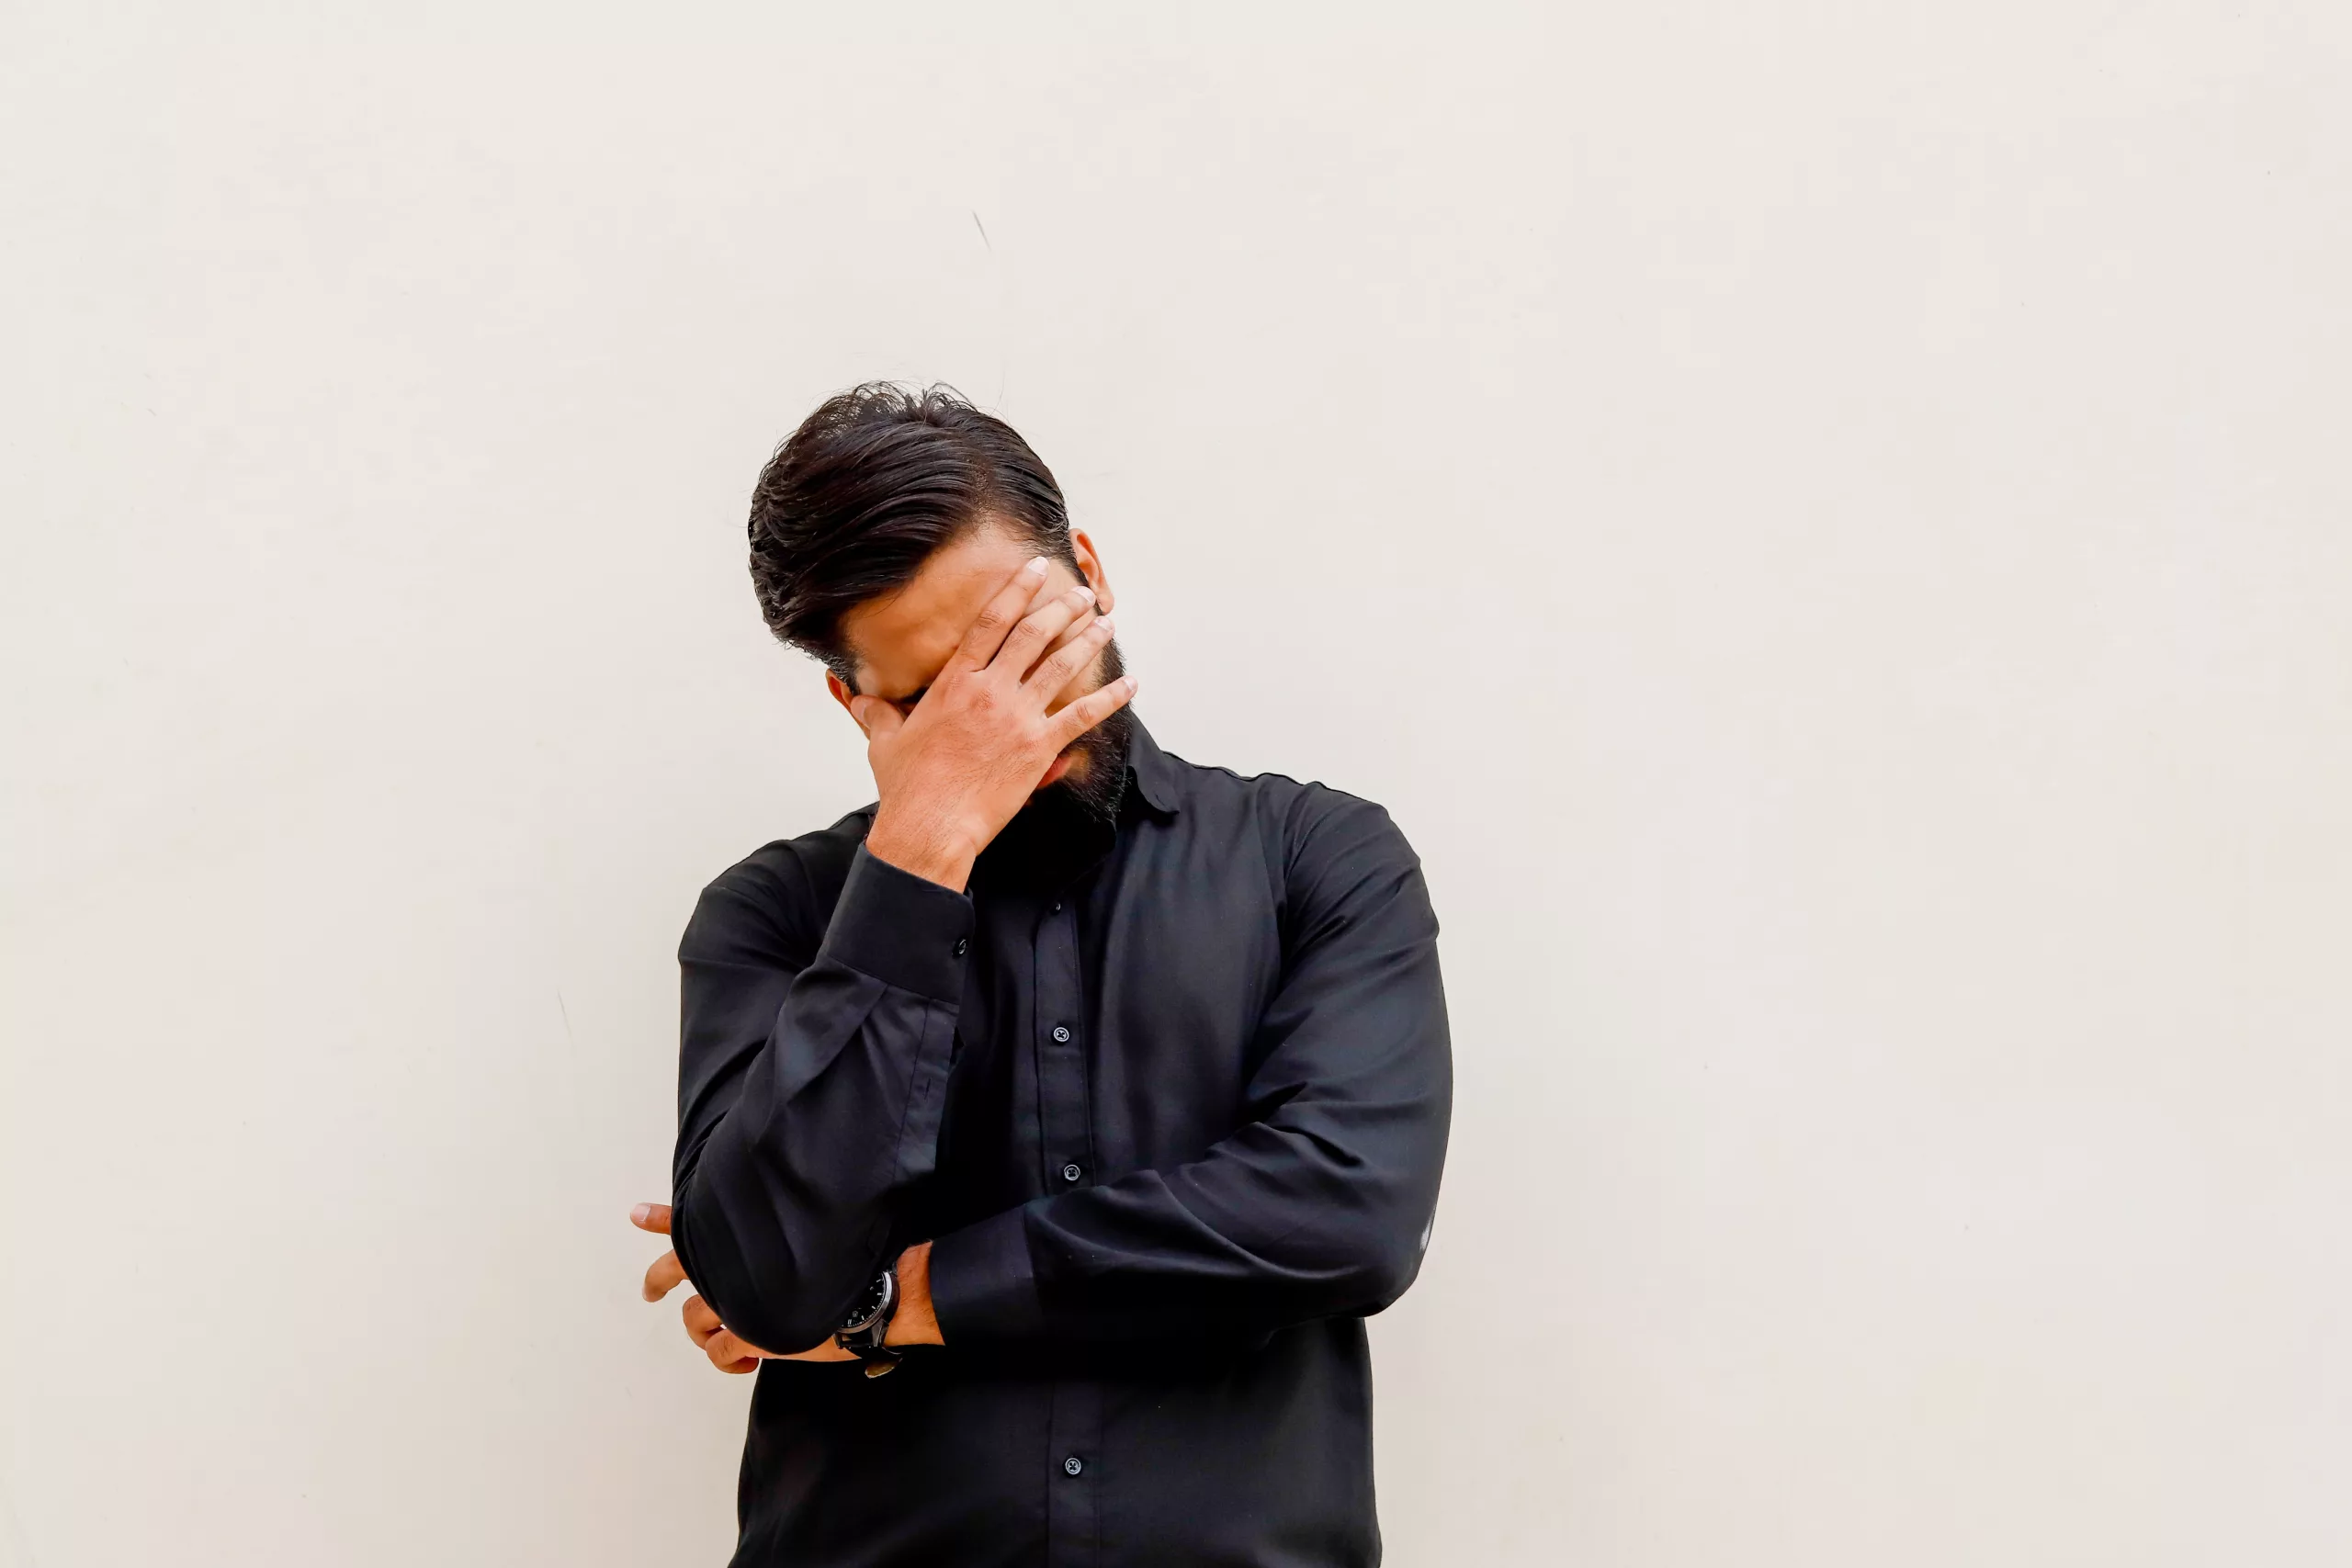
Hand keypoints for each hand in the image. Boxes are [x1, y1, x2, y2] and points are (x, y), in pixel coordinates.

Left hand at [630, 1201, 848, 1372]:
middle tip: (650, 1292)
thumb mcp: (806, 1241)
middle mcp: (733, 1264)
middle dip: (660, 1279)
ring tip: (729, 1341)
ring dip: (706, 1332)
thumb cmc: (849, 1267)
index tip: (638, 1214)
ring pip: (693, 1318)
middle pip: (677, 1267)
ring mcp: (734, 1299)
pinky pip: (717, 1353)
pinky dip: (729, 1361)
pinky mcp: (746, 1333)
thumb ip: (775, 1245)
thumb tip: (764, 1259)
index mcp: (747, 1239)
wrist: (872, 1294)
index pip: (696, 1221)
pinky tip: (749, 1361)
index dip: (664, 1218)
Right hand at [853, 555, 1136, 887]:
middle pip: (1032, 634)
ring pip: (1060, 665)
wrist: (931, 825)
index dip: (1016, 589)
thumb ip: (877, 712)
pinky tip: (1130, 684)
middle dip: (1061, 607)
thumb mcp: (884, 740)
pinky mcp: (1039, 748)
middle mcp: (990, 691)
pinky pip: (1083, 715)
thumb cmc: (907, 787)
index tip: (1035, 567)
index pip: (991, 621)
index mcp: (954, 682)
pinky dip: (1110, 699)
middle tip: (1082, 593)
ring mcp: (1017, 718)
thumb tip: (855, 698)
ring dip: (1087, 640)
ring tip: (1105, 622)